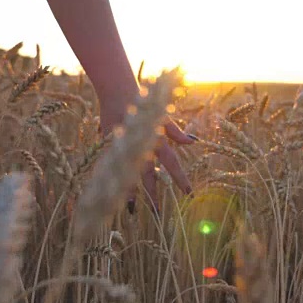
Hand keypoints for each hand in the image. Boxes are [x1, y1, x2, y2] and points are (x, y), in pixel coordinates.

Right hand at [99, 96, 195, 215]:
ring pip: (129, 173)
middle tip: (158, 213)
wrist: (117, 89)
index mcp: (158, 138)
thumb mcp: (163, 115)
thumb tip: (193, 142)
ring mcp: (125, 145)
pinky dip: (113, 179)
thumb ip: (175, 131)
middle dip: (154, 194)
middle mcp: (142, 144)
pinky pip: (112, 167)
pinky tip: (112, 192)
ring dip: (132, 192)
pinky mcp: (109, 144)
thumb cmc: (143, 101)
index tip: (188, 193)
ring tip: (133, 210)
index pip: (172, 163)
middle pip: (149, 174)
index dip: (180, 178)